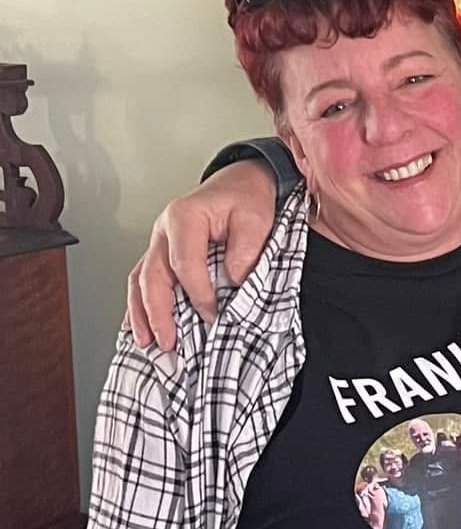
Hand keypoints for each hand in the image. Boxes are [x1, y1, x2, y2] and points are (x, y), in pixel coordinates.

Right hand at [125, 162, 278, 351]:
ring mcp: (158, 243)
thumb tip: (233, 281)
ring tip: (147, 343)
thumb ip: (245, 249)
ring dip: (141, 314)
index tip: (213, 316)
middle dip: (157, 312)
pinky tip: (137, 328)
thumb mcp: (255, 219)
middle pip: (152, 275)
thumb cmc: (245, 200)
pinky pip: (142, 282)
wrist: (239, 184)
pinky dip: (138, 306)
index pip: (184, 263)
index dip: (198, 294)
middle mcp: (164, 231)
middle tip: (167, 342)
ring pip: (140, 280)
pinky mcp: (161, 255)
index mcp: (184, 217)